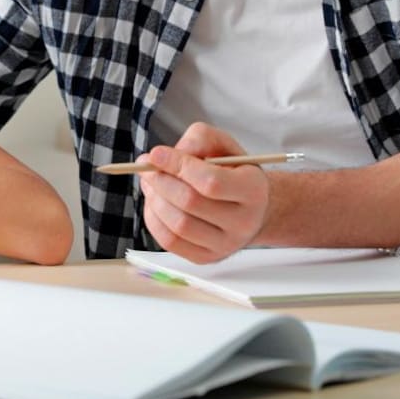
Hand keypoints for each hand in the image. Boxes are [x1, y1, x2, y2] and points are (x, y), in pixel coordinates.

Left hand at [139, 123, 268, 263]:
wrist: (250, 207)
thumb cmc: (233, 172)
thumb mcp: (223, 145)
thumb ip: (198, 140)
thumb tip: (165, 156)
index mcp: (253, 190)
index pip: (210, 181)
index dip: (178, 166)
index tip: (155, 153)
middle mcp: (243, 222)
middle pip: (190, 203)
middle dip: (160, 181)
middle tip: (146, 167)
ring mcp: (226, 245)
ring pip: (178, 225)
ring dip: (154, 199)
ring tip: (150, 183)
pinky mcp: (207, 257)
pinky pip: (170, 242)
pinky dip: (154, 219)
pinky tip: (155, 202)